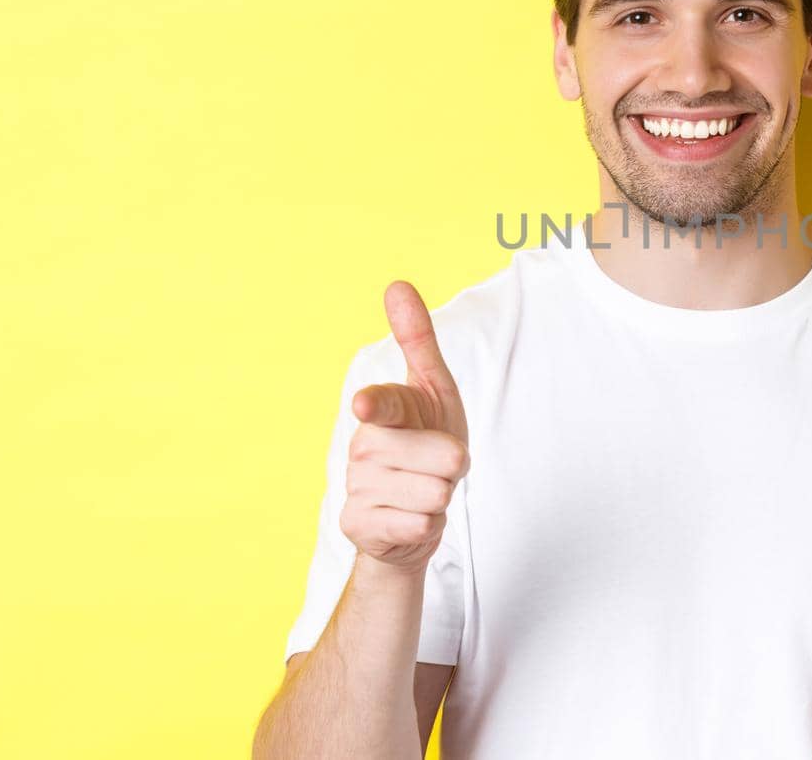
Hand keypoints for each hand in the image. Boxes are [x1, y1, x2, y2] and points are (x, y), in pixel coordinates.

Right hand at [339, 280, 471, 574]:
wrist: (410, 513)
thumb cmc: (427, 443)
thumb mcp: (433, 390)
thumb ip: (417, 340)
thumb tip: (396, 284)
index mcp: (382, 410)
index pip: (383, 404)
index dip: (378, 405)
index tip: (365, 405)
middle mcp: (363, 445)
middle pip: (444, 456)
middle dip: (455, 466)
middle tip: (437, 467)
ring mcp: (356, 486)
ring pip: (435, 493)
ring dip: (441, 497)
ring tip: (423, 492)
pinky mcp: (356, 524)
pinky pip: (419, 525)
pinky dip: (427, 526)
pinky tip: (409, 519)